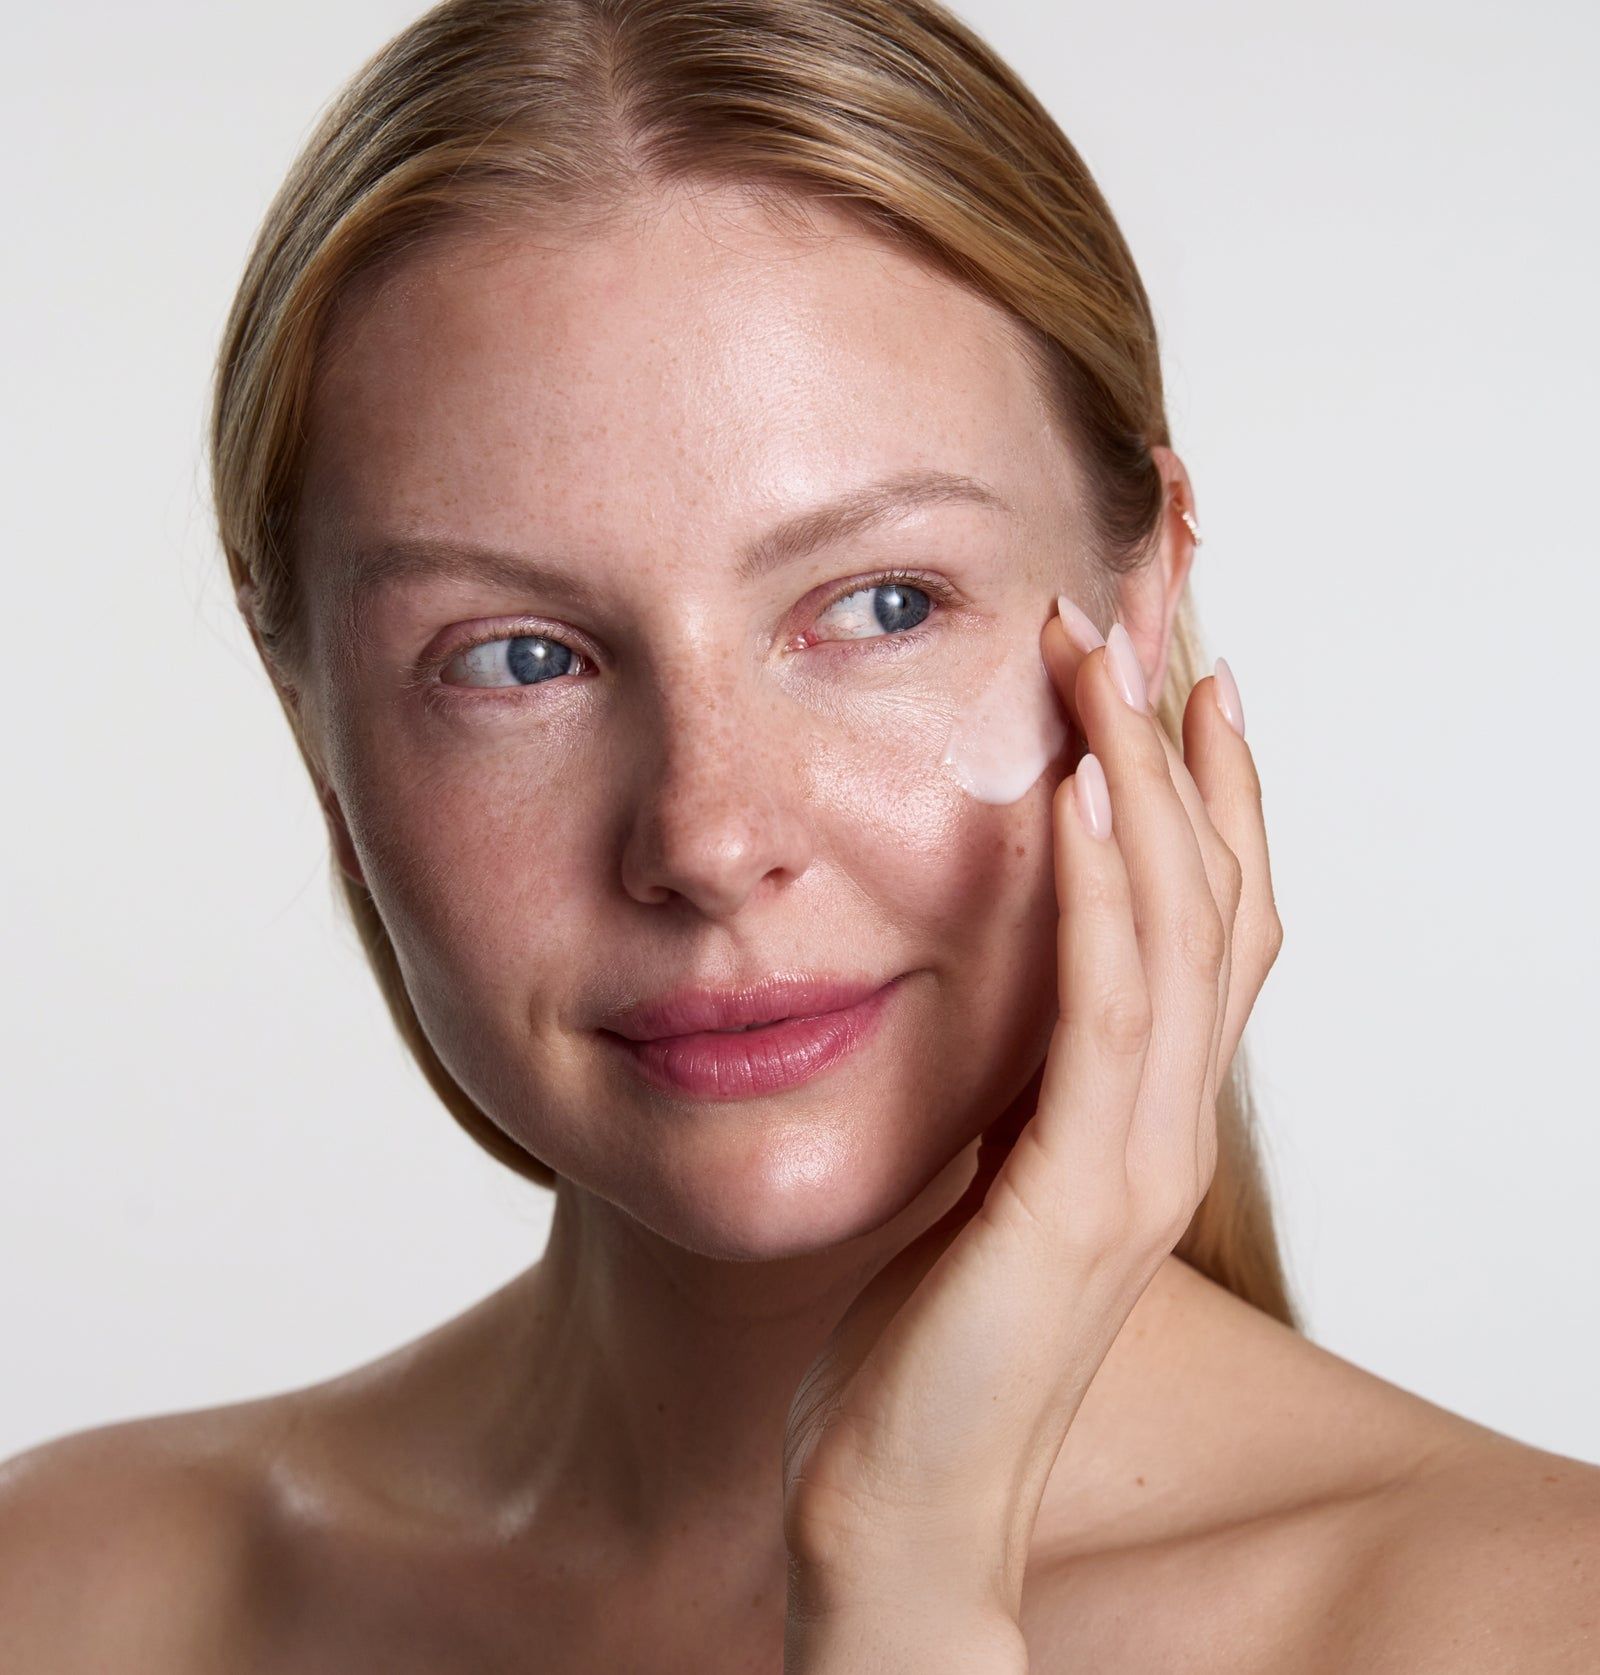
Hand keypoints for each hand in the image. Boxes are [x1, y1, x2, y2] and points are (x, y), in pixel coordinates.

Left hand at [781, 602, 1283, 1625]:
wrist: (904, 1504)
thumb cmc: (922, 1345)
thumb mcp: (972, 1177)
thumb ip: (1007, 1088)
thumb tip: (982, 987)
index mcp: (1139, 1116)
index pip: (1208, 925)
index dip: (1212, 798)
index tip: (1179, 682)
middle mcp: (1166, 1126)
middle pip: (1221, 897)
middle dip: (1189, 748)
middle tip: (1155, 620)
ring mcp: (1137, 1162)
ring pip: (1182, 933)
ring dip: (1147, 783)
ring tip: (1109, 663)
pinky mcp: (1078, 1197)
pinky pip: (1104, 1016)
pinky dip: (1104, 897)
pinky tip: (1083, 799)